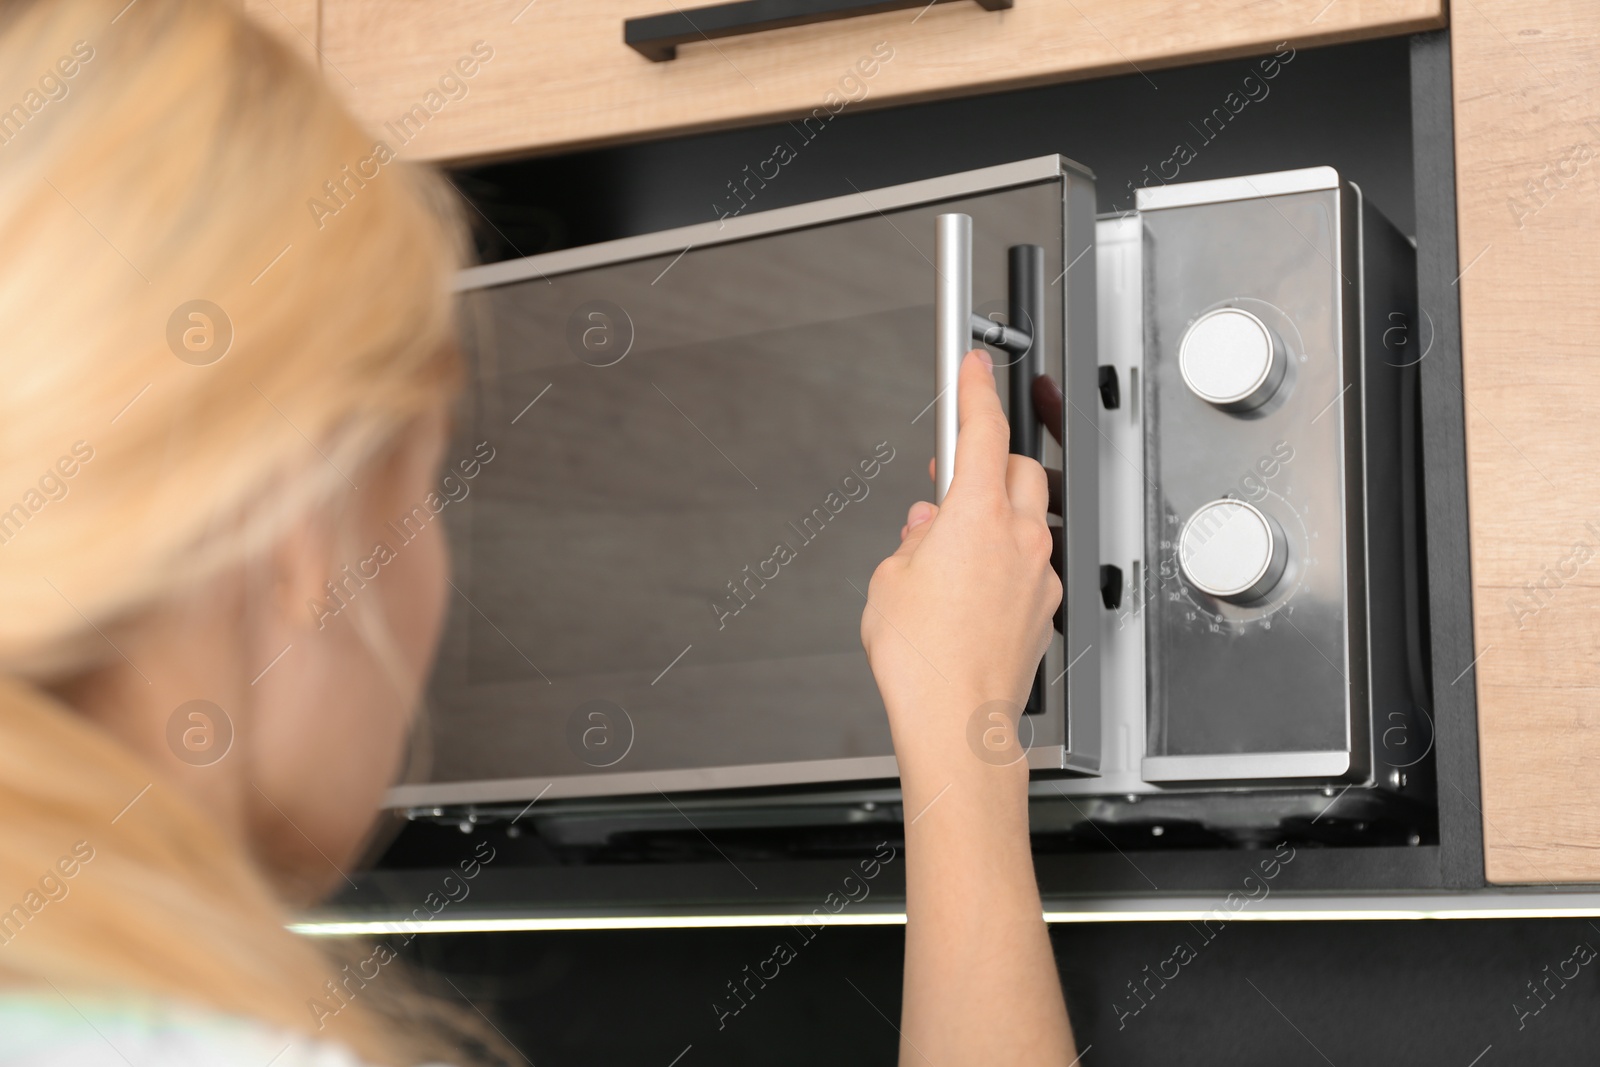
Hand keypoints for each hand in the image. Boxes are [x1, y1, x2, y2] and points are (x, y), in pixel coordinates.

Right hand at [859, 350, 1060, 785]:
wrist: (957, 721)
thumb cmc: (922, 659)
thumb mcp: (890, 580)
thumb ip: (912, 541)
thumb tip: (926, 529)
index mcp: (978, 515)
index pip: (984, 431)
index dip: (976, 391)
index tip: (974, 367)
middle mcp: (1019, 538)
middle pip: (1017, 470)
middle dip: (988, 462)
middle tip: (949, 476)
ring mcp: (1038, 574)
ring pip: (1027, 518)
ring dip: (995, 515)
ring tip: (951, 542)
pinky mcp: (1043, 609)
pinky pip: (1029, 562)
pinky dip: (1004, 557)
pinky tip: (970, 583)